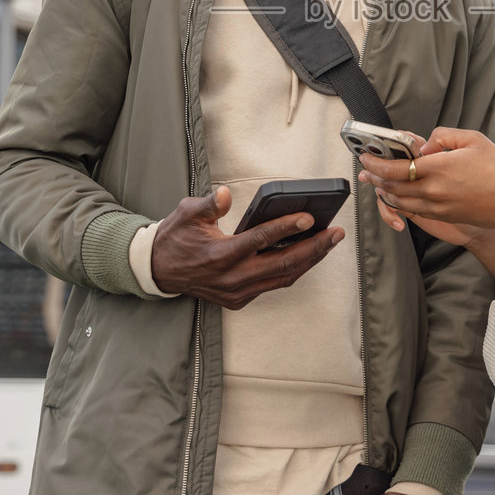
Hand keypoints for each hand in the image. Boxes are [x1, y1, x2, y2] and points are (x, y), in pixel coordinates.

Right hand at [149, 186, 343, 309]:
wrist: (159, 271)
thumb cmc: (176, 238)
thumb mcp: (187, 214)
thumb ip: (209, 204)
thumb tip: (226, 194)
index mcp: (219, 255)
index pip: (260, 240)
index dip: (286, 227)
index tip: (309, 217)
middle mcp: (231, 278)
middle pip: (282, 265)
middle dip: (313, 249)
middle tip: (336, 233)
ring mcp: (237, 292)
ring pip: (283, 278)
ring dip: (309, 261)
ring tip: (329, 242)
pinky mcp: (239, 299)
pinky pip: (273, 285)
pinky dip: (293, 270)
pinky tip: (307, 255)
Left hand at [358, 127, 494, 240]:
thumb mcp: (473, 140)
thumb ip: (443, 136)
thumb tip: (424, 145)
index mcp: (437, 169)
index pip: (395, 168)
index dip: (375, 163)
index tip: (366, 156)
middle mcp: (432, 191)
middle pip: (392, 187)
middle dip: (375, 178)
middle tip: (366, 169)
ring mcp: (437, 208)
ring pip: (400, 202)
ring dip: (385, 191)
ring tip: (377, 182)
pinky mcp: (444, 217)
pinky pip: (413, 210)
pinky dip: (400, 202)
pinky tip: (399, 194)